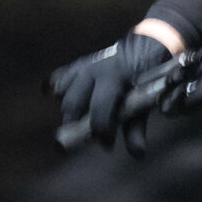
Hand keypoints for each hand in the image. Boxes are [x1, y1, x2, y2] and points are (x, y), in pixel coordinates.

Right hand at [48, 33, 172, 156]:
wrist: (147, 46)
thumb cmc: (147, 78)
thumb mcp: (146, 102)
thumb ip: (137, 128)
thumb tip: (137, 155)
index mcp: (114, 78)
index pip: (99, 109)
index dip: (101, 130)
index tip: (106, 144)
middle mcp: (93, 70)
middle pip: (72, 104)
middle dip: (76, 124)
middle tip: (87, 136)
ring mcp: (82, 66)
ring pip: (62, 92)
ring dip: (68, 109)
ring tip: (81, 119)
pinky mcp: (76, 65)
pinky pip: (58, 78)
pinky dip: (55, 89)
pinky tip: (54, 97)